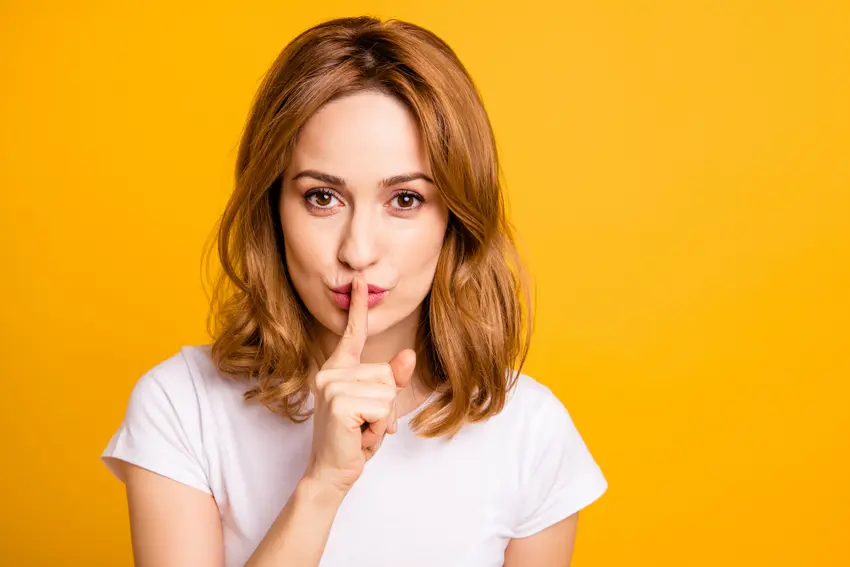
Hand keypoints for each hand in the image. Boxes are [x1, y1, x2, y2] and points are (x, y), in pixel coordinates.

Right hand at [304, 274, 415, 492]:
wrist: (330, 473)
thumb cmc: (353, 438)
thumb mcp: (376, 406)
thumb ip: (392, 380)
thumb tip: (408, 354)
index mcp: (337, 370)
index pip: (352, 334)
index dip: (359, 308)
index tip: (362, 281)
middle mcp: (331, 374)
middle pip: (387, 374)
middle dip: (385, 406)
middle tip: (364, 424)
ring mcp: (333, 387)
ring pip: (387, 392)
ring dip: (382, 419)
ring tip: (361, 430)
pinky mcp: (340, 403)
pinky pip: (383, 408)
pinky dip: (378, 428)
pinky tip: (359, 437)